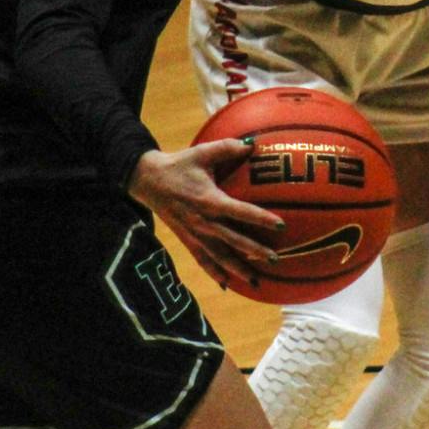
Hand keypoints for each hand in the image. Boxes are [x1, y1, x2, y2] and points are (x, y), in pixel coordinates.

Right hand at [127, 140, 284, 285]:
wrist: (149, 180)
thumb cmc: (179, 165)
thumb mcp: (202, 152)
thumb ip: (228, 148)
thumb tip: (254, 144)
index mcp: (209, 200)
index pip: (240, 211)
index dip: (260, 218)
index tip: (280, 225)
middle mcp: (203, 221)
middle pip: (233, 241)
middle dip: (254, 251)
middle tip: (275, 259)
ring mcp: (195, 234)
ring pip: (219, 256)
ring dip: (238, 269)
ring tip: (255, 281)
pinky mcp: (187, 240)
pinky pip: (202, 260)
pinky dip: (214, 273)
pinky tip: (226, 285)